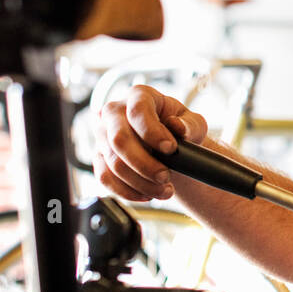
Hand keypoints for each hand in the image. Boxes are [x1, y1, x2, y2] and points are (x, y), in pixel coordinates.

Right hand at [94, 85, 208, 201]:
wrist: (169, 147)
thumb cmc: (180, 129)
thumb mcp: (193, 124)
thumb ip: (190, 125)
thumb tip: (177, 127)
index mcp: (139, 96)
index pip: (137, 111)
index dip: (152, 132)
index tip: (171, 149)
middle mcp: (115, 112)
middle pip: (119, 139)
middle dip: (144, 164)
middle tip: (166, 177)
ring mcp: (103, 135)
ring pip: (113, 163)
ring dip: (140, 182)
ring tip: (165, 191)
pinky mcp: (99, 157)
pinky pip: (105, 178)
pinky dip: (127, 191)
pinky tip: (148, 195)